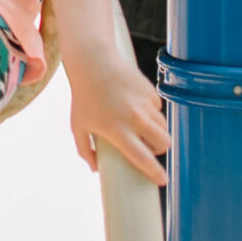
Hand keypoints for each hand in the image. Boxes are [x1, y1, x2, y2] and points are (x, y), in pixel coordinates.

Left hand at [68, 53, 169, 185]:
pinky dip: (152, 112)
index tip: (163, 181)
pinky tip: (139, 108)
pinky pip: (158, 108)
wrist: (92, 59)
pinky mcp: (150, 90)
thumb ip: (84, 149)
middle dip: (160, 150)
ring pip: (163, 127)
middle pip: (164, 143)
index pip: (143, 158)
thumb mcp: (77, 124)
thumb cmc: (83, 95)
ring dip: (158, 132)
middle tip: (151, 148)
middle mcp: (135, 118)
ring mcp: (144, 104)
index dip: (155, 173)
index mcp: (118, 131)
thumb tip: (95, 170)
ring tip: (145, 130)